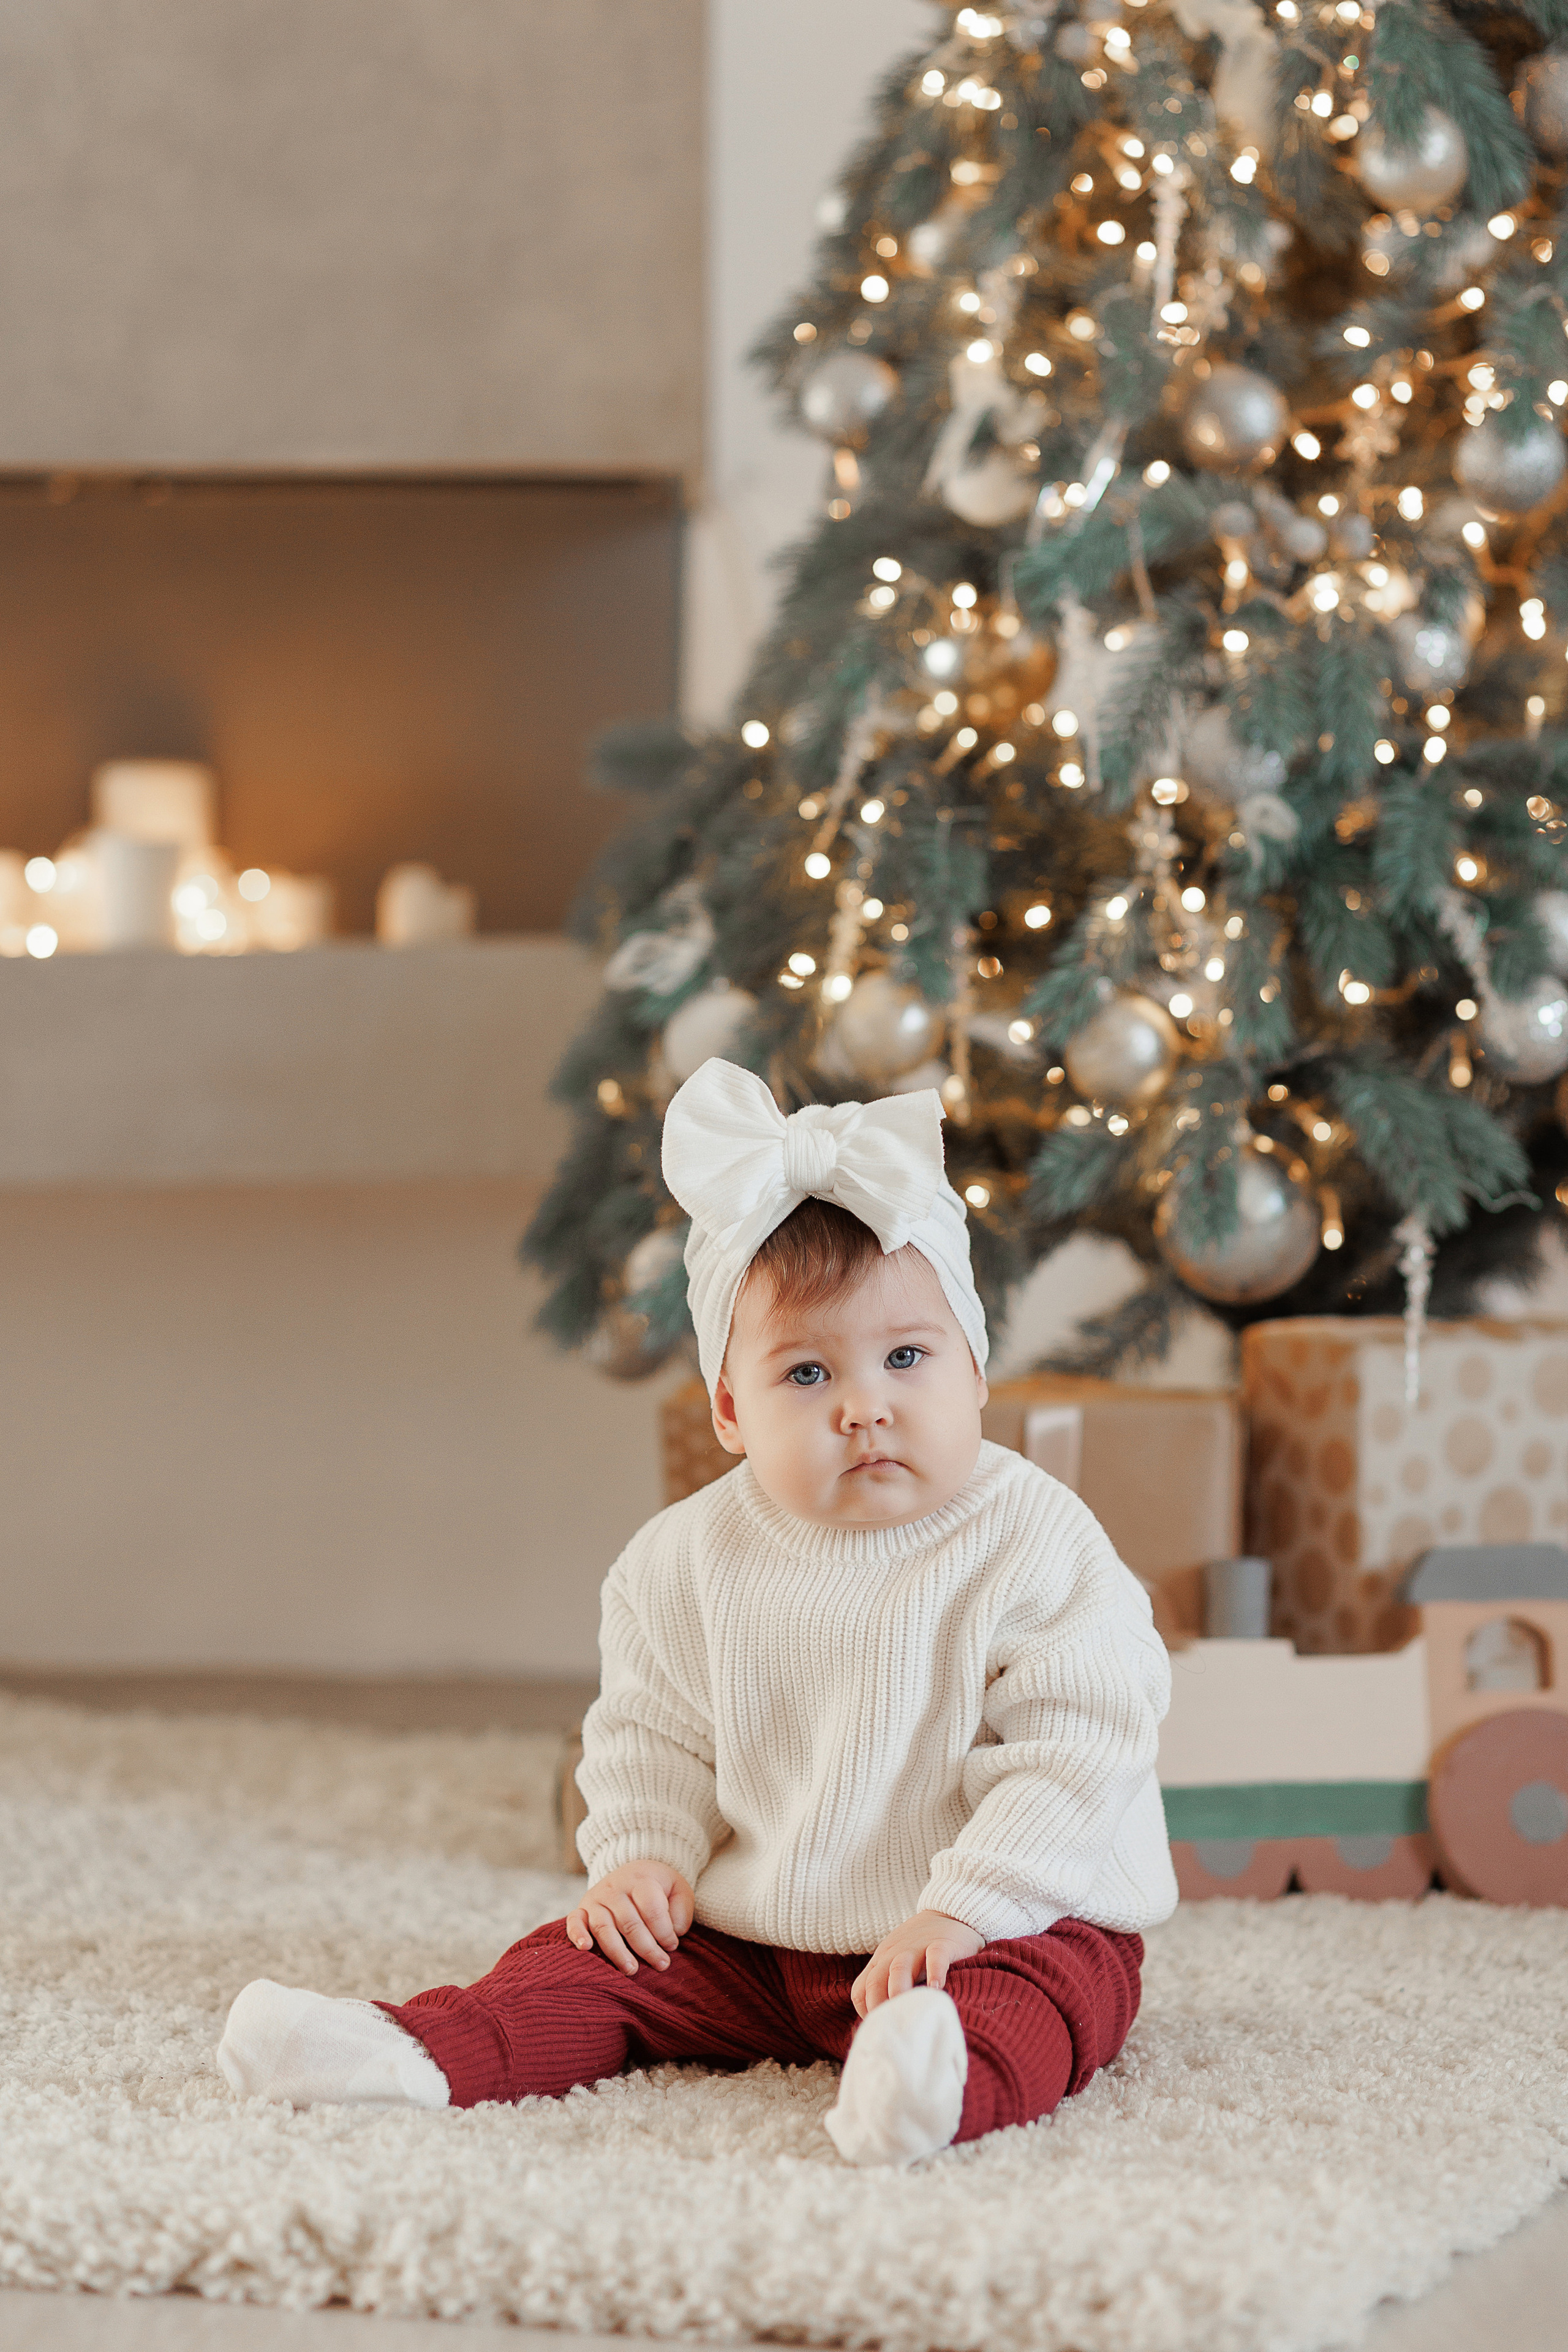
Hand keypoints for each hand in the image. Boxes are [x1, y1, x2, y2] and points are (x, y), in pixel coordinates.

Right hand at [565, 1860, 694, 1975]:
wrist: (634, 1871)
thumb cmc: (659, 1888)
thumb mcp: (679, 1890)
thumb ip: (681, 1912)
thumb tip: (672, 1934)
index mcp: (641, 1880)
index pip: (652, 1909)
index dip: (664, 1932)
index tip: (672, 1945)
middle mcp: (615, 1888)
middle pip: (629, 1923)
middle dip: (647, 1948)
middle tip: (661, 1964)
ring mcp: (596, 1898)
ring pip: (604, 1927)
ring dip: (618, 1952)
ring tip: (632, 1970)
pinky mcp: (582, 1909)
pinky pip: (574, 1921)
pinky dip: (577, 1934)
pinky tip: (585, 1948)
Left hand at [852, 1909, 983, 2016]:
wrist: (949, 1913)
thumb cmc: (921, 1947)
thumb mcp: (897, 1962)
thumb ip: (887, 1985)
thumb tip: (882, 2023)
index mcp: (880, 1962)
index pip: (860, 1990)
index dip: (865, 2011)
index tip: (881, 2027)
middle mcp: (893, 1955)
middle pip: (875, 1982)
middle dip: (878, 2007)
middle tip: (892, 2028)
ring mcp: (916, 1947)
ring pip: (899, 1969)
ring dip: (899, 1991)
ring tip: (908, 2012)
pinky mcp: (941, 1943)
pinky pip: (935, 1957)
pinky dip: (934, 1972)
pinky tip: (936, 1989)